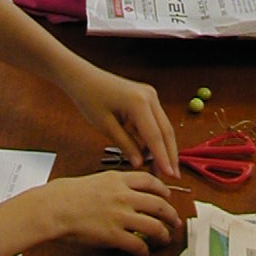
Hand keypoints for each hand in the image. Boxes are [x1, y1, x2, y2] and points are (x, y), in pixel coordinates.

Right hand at [42, 172, 179, 255]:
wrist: (56, 207)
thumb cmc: (69, 193)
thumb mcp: (97, 179)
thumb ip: (114, 184)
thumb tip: (126, 191)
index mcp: (119, 180)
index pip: (150, 181)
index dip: (163, 189)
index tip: (168, 196)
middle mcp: (124, 196)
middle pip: (158, 205)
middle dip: (171, 214)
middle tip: (175, 221)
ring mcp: (121, 216)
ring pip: (153, 225)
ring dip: (163, 233)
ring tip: (165, 238)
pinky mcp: (114, 235)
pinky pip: (137, 244)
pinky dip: (144, 250)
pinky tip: (144, 252)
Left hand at [63, 64, 178, 178]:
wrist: (83, 78)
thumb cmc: (90, 98)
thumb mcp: (106, 126)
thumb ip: (125, 145)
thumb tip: (140, 164)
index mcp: (139, 102)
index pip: (155, 135)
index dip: (163, 158)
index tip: (171, 176)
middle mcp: (150, 97)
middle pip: (166, 131)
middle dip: (169, 155)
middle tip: (173, 177)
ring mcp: (150, 96)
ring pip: (162, 127)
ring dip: (161, 148)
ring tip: (159, 170)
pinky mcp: (147, 98)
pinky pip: (154, 122)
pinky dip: (153, 138)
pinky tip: (148, 155)